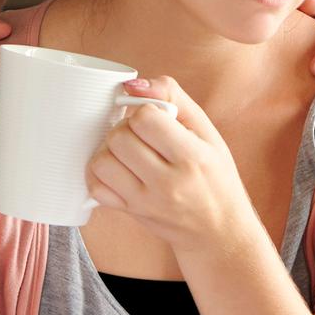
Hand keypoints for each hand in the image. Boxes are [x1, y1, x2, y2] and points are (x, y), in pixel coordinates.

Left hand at [86, 77, 249, 252]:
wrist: (218, 230)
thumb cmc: (215, 177)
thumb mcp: (208, 133)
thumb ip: (175, 99)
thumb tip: (133, 84)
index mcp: (193, 157)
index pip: (146, 119)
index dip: (144, 111)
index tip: (154, 118)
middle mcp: (169, 182)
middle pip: (119, 138)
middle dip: (125, 128)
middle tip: (140, 135)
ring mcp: (146, 201)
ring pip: (102, 162)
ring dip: (109, 150)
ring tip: (128, 152)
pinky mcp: (131, 213)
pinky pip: (96, 188)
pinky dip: (100, 174)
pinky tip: (118, 170)